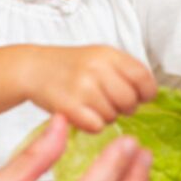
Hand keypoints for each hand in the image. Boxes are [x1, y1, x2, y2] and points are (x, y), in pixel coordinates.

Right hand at [23, 45, 156, 132]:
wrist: (32, 68)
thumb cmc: (68, 66)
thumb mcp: (98, 57)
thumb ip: (123, 71)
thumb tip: (148, 94)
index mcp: (108, 54)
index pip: (143, 77)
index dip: (146, 92)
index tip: (140, 97)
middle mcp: (97, 68)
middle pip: (130, 101)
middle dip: (124, 107)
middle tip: (109, 102)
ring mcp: (83, 87)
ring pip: (113, 116)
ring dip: (105, 116)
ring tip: (89, 105)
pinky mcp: (70, 106)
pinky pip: (96, 126)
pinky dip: (91, 124)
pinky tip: (81, 113)